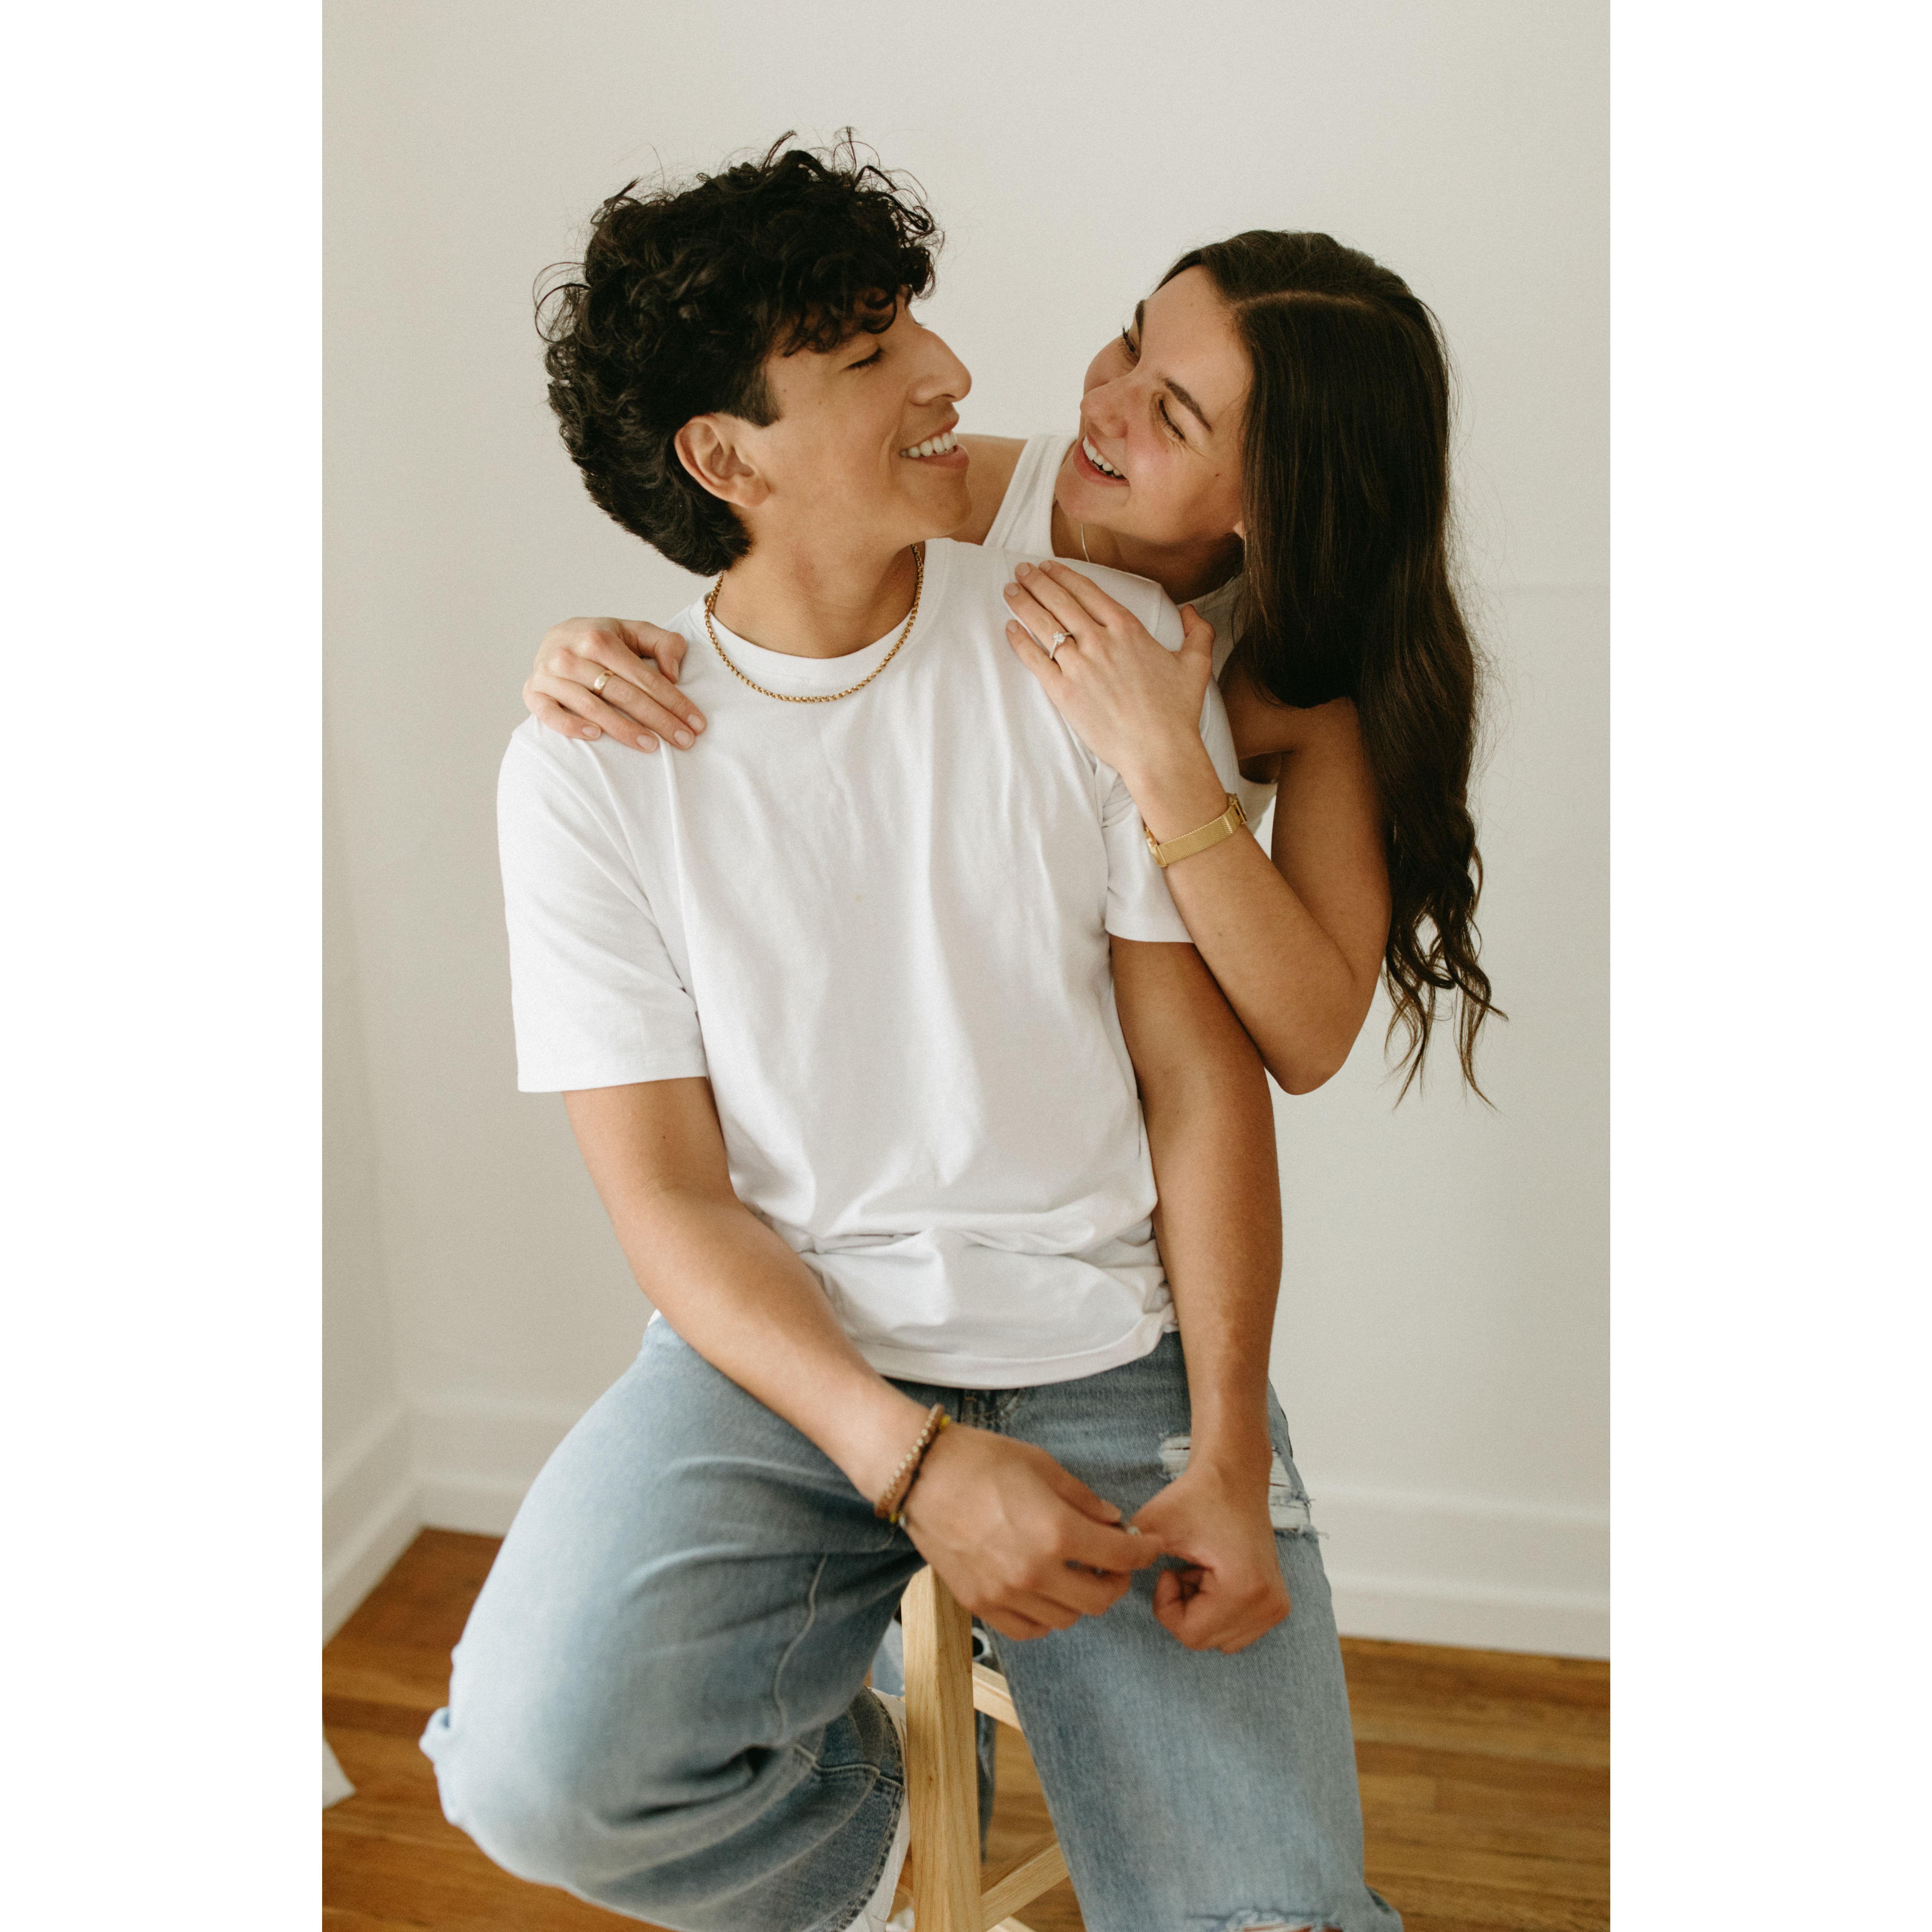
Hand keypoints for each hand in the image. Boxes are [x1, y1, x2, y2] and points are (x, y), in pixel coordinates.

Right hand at [523, 617, 706, 752]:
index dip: (674, 702)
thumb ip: (662, 643)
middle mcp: (571, 654)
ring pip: (591, 707)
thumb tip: (674, 674)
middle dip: (659, 720)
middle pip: (623, 694)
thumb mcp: (633, 632)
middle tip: (684, 741)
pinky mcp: (532, 692)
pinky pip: (550, 715)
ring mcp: (549, 674)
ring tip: (652, 746)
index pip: (644, 677)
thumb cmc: (602, 640)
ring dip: (624, 730)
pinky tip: (597, 737)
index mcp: (599, 638)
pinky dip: (572, 726)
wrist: (556, 638)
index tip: (696, 723)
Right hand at [899, 1424, 1165, 1642]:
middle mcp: (1035, 1572)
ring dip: (1081, 1598)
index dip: (1143, 1552)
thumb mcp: (1042, 1465)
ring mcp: (1006, 1594)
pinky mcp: (980, 1604)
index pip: (1120, 1557)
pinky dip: (1046, 1616)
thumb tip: (1113, 1521)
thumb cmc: (980, 1460)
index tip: (1148, 1546)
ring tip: (1077, 1572)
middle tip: (1114, 1562)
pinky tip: (1045, 1590)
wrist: (919, 1473)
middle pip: (1098, 1599)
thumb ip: (1083, 1499)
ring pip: (1066, 1618)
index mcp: (1056, 1532)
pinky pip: (1029, 1629)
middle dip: (1116, 1581)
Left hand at [1002, 559, 1214, 781]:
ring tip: (1009, 590)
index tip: (1048, 566)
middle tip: (1021, 570)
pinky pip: (1036, 660)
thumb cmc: (1177, 711)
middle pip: (1060, 601)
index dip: (1064, 575)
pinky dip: (1020, 642)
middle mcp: (1100, 641)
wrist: (1158, 750)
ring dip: (1024, 604)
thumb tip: (1191, 611)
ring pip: (1044, 625)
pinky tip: (1010, 628)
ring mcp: (1080, 665)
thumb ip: (1197, 632)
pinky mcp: (1064, 692)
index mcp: (1127, 629)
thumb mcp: (1196, 664)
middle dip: (1037, 581)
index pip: (1087, 591)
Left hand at [1130, 1460, 1291, 1652]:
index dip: (1167, 1604)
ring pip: (1218, 1639)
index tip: (1170, 1568)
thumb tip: (1104, 1580)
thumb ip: (1126, 1555)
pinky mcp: (1276, 1605)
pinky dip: (1216, 1611)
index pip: (1190, 1634)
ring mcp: (1276, 1608)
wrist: (1234, 1477)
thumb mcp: (1154, 1524)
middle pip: (1204, 1639)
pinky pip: (1234, 1631)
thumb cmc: (1196, 1498)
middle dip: (1183, 1607)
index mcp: (1245, 1589)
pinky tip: (1214, 1577)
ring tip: (1200, 1570)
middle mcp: (1268, 1605)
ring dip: (1199, 1611)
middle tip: (1184, 1567)